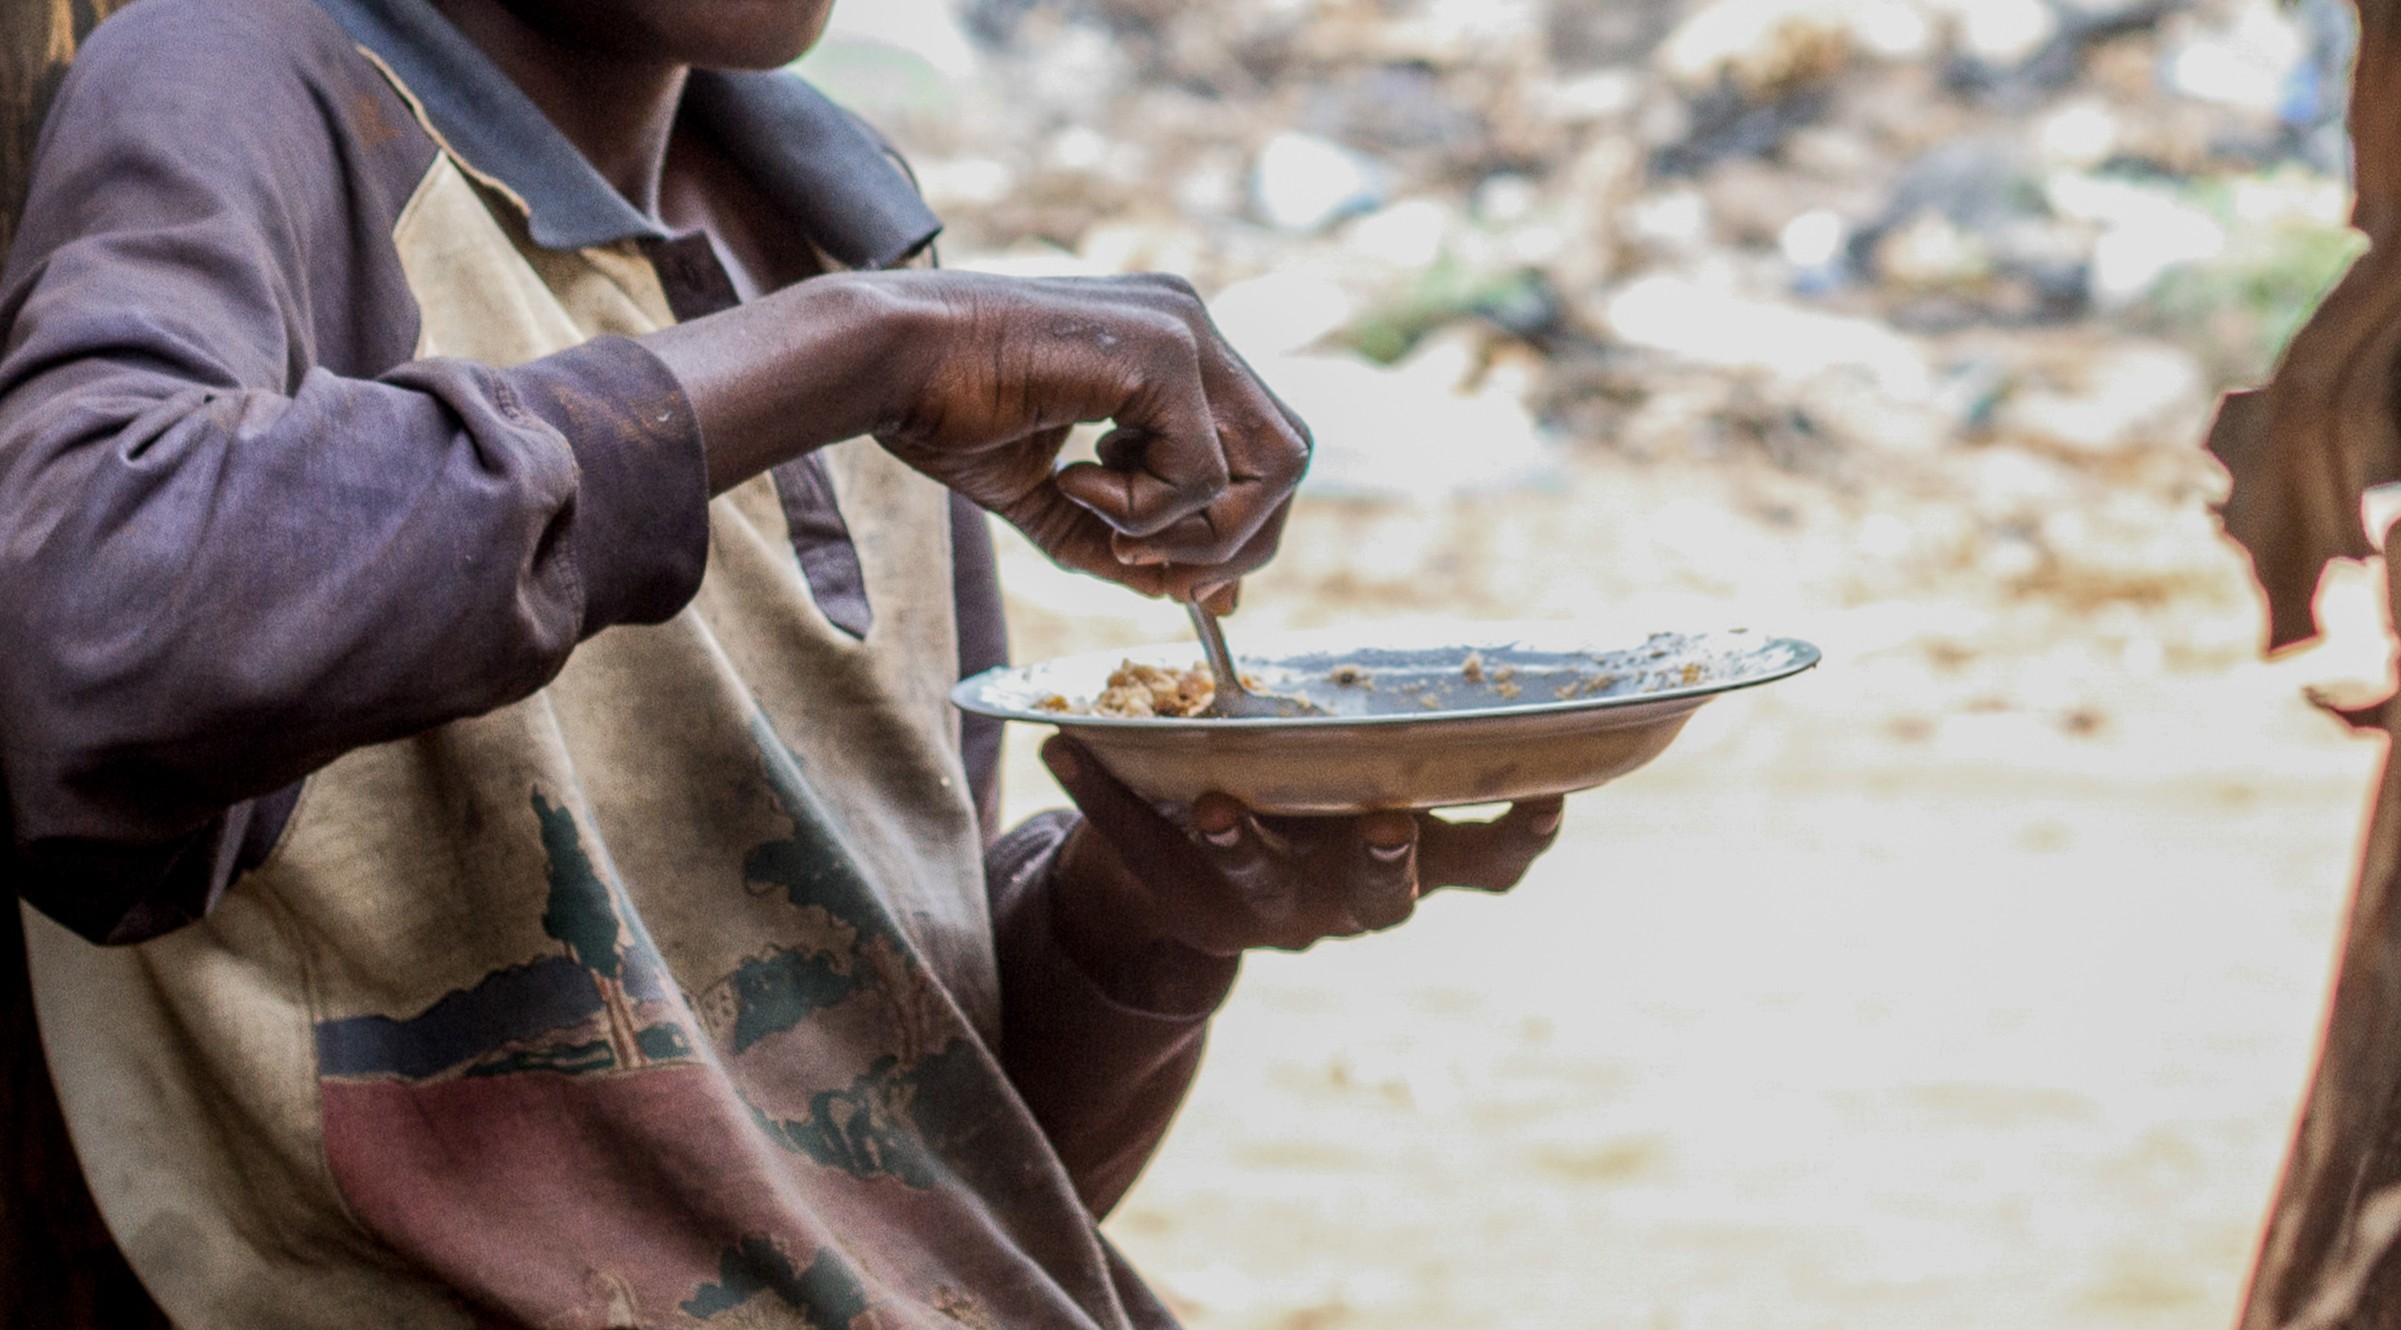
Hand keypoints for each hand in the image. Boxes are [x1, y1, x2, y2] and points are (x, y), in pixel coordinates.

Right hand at [872, 272, 1310, 602]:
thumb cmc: (947, 412)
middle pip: (1289, 458)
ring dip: (1191, 529)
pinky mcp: (1164, 353)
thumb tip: (1188, 595)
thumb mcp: (1049, 494)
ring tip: (1100, 517)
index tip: (1174, 574)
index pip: (1263, 447)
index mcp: (1171, 346)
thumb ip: (1120, 539)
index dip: (1237, 526)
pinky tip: (1074, 479)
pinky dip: (1146, 510)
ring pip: (1270, 468)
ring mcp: (1185, 332)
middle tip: (1145, 565)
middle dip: (1235, 539)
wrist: (886, 361)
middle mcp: (1191, 326)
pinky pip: (1206, 474)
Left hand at [1038, 736, 1564, 1006]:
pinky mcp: (1190, 907)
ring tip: (1212, 803)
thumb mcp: (1379, 786)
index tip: (1545, 795)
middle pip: (1382, 896)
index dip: (1517, 836)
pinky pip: (1143, 853)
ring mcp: (1269, 912)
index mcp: (1411, 865)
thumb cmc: (1326, 813)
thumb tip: (1526, 685)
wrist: (1217, 899)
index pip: (1485, 864)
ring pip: (1263, 888)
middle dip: (1386, 860)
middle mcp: (1349, 901)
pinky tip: (1061, 746)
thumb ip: (1439, 744)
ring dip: (1243, 845)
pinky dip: (1101, 799)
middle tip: (1387, 823)